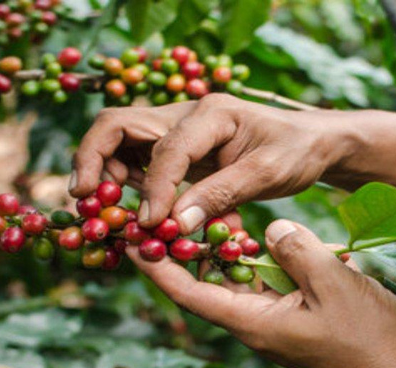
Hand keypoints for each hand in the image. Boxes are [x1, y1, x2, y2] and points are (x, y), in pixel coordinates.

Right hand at [70, 94, 354, 232]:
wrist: (311, 143)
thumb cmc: (296, 152)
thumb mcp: (268, 174)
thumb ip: (221, 196)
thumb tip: (174, 224)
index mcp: (210, 114)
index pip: (166, 148)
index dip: (154, 187)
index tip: (149, 224)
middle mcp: (185, 116)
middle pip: (118, 125)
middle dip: (94, 160)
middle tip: (84, 198)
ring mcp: (177, 132)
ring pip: (121, 143)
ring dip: (106, 174)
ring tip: (106, 211)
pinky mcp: (179, 151)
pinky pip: (139, 164)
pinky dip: (129, 187)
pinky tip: (135, 214)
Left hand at [126, 219, 395, 367]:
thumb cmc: (371, 339)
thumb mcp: (332, 284)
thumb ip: (295, 250)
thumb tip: (271, 228)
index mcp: (253, 322)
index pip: (189, 293)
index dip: (157, 268)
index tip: (131, 240)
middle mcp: (256, 324)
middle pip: (206, 285)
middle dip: (185, 251)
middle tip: (166, 213)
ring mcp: (277, 323)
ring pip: (237, 283)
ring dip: (223, 252)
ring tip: (208, 215)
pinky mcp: (297, 318)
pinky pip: (266, 285)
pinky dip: (258, 260)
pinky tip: (263, 236)